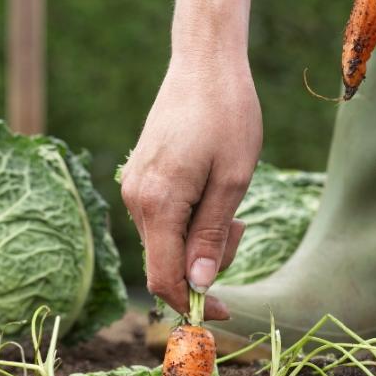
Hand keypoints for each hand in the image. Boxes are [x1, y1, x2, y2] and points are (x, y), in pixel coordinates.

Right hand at [121, 54, 261, 319]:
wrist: (204, 63)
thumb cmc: (227, 116)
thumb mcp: (232, 181)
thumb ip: (211, 235)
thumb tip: (198, 285)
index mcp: (157, 204)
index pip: (164, 278)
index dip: (194, 303)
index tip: (226, 312)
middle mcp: (135, 199)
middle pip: (166, 261)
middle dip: (206, 260)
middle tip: (241, 225)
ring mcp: (134, 186)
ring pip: (165, 239)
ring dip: (200, 237)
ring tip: (230, 201)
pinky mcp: (141, 175)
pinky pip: (162, 217)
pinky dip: (189, 218)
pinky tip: (211, 191)